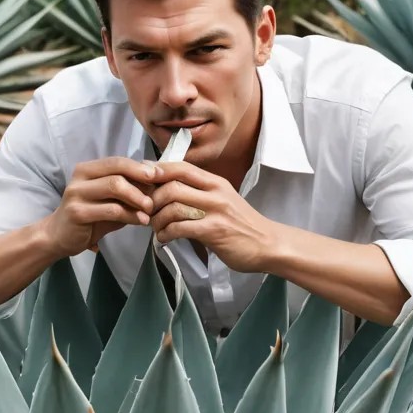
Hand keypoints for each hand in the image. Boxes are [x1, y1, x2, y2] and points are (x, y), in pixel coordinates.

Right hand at [44, 157, 156, 257]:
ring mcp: (76, 194)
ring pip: (114, 187)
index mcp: (88, 169)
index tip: (161, 175)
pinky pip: (110, 210)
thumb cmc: (89, 217)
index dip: (140, 167)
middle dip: (141, 181)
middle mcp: (80, 177)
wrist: (60, 237)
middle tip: (157, 194)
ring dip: (137, 198)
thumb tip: (156, 181)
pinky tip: (140, 221)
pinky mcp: (77, 212)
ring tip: (150, 210)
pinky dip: (130, 215)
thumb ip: (128, 190)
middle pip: (117, 171)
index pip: (117, 161)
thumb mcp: (109, 201)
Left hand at [149, 162, 277, 272]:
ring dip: (157, 219)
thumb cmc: (242, 224)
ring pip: (173, 206)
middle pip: (172, 185)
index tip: (143, 180)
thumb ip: (200, 193)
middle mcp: (215, 192)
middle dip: (152, 199)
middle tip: (147, 211)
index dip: (158, 171)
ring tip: (155, 228)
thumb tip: (168, 189)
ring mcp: (215, 212)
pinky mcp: (214, 232)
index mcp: (216, 182)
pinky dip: (166, 234)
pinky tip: (164, 239)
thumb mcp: (223, 200)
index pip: (181, 167)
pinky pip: (180, 228)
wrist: (268, 244)